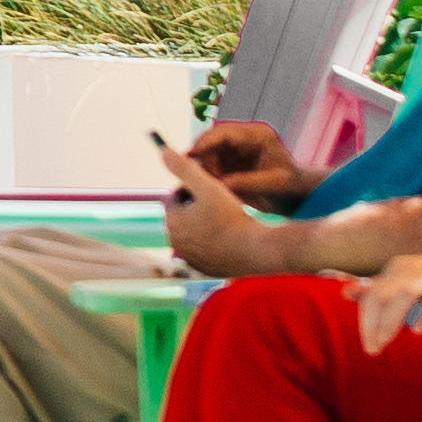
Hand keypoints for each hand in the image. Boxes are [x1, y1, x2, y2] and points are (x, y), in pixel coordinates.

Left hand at [157, 138, 285, 279]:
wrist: (258, 251)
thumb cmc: (233, 217)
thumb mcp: (208, 186)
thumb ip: (184, 168)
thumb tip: (163, 151)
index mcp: (171, 222)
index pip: (175, 197)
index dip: (193, 189)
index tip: (212, 189)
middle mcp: (176, 243)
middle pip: (183, 216)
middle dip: (196, 207)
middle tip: (220, 203)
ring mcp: (190, 259)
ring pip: (194, 233)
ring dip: (204, 224)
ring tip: (226, 217)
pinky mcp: (205, 270)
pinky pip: (205, 250)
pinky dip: (213, 242)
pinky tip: (229, 235)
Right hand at [176, 119, 313, 205]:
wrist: (300, 196)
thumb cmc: (294, 188)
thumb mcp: (275, 185)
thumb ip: (248, 182)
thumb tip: (219, 184)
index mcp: (258, 136)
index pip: (224, 133)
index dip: (204, 143)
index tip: (190, 156)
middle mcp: (243, 138)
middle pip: (210, 142)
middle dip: (202, 160)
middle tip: (199, 179)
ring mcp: (235, 149)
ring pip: (207, 155)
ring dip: (205, 171)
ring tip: (212, 189)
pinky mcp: (230, 161)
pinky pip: (211, 166)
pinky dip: (209, 178)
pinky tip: (213, 190)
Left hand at [356, 239, 421, 351]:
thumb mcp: (407, 278)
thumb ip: (378, 288)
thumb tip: (345, 293)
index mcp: (397, 270)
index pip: (371, 295)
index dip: (365, 320)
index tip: (366, 345)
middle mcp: (410, 270)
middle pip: (381, 295)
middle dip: (373, 323)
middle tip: (372, 350)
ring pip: (403, 295)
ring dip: (391, 321)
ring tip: (385, 342)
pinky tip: (418, 331)